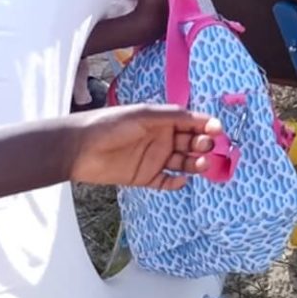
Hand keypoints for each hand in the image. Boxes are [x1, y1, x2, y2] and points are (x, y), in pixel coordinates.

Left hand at [66, 105, 223, 189]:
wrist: (78, 148)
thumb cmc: (109, 125)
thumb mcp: (142, 115)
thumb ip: (172, 116)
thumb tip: (200, 118)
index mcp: (162, 121)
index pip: (190, 123)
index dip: (205, 126)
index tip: (218, 130)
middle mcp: (161, 139)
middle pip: (191, 143)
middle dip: (203, 145)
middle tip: (206, 147)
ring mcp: (154, 159)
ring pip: (183, 163)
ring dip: (195, 163)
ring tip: (201, 164)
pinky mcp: (144, 177)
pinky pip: (166, 181)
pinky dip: (176, 182)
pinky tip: (181, 180)